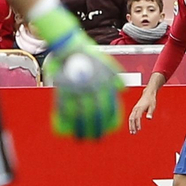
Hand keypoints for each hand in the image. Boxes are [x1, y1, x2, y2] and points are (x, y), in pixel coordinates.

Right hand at [33, 1, 122, 139]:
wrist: (69, 46)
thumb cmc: (89, 57)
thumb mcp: (107, 64)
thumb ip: (115, 77)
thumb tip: (122, 90)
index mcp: (102, 83)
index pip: (108, 106)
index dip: (109, 121)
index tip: (109, 130)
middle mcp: (90, 88)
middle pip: (94, 113)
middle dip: (96, 129)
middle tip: (97, 139)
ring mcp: (76, 88)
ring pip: (78, 113)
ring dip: (80, 129)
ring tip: (81, 139)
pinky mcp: (62, 88)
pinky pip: (63, 107)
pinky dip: (64, 120)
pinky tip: (66, 129)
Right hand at [128, 88, 155, 132]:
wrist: (148, 94)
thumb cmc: (151, 100)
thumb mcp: (152, 106)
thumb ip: (150, 112)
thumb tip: (149, 118)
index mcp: (140, 108)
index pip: (138, 117)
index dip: (138, 123)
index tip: (139, 129)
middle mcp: (136, 108)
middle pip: (132, 118)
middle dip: (132, 126)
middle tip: (134, 133)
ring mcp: (134, 109)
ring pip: (130, 118)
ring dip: (131, 125)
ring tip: (132, 132)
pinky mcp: (134, 110)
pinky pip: (131, 117)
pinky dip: (131, 122)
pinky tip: (132, 127)